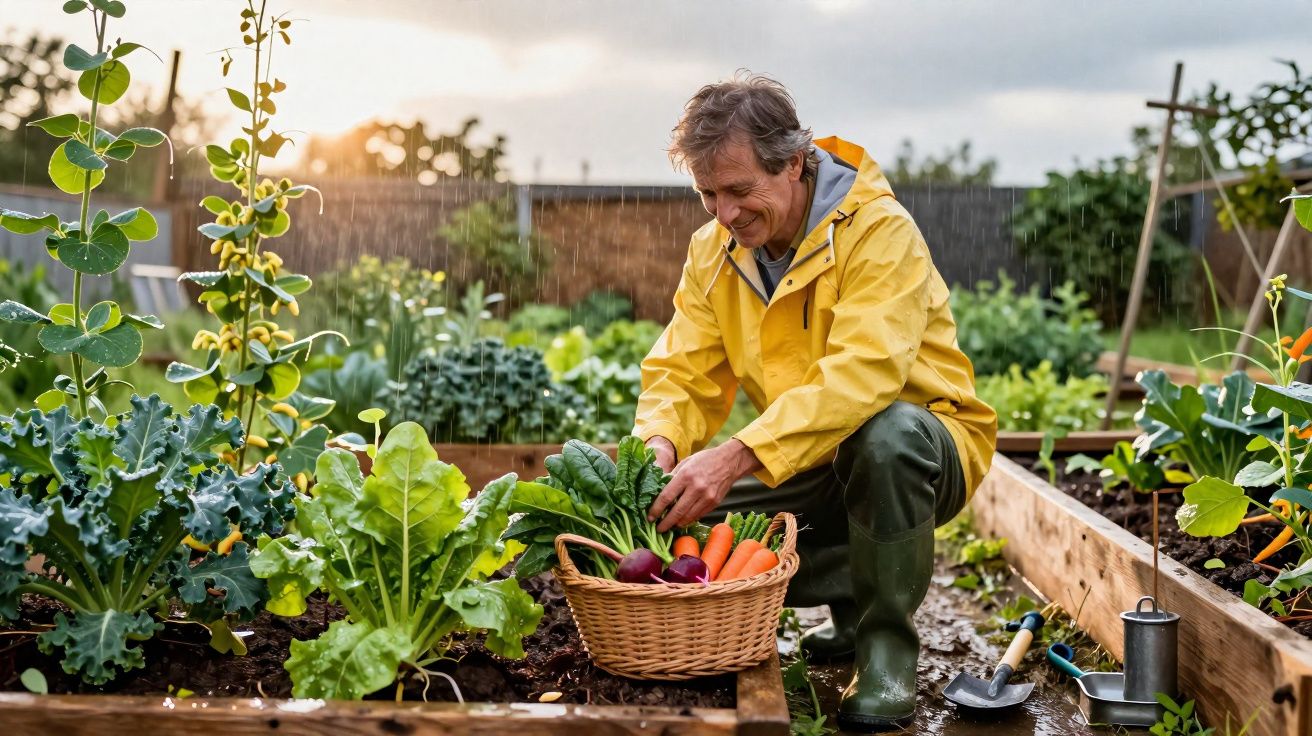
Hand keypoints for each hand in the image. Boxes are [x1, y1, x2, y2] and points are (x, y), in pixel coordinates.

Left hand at [647, 439, 761, 531]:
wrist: (730, 461)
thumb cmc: (705, 460)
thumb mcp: (685, 463)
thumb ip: (673, 477)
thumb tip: (659, 490)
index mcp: (685, 475)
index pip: (666, 497)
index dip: (656, 510)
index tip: (650, 517)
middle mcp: (696, 487)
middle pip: (676, 511)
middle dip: (665, 523)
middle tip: (658, 528)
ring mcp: (707, 497)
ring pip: (688, 517)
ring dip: (676, 523)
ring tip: (669, 525)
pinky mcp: (714, 503)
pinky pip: (698, 516)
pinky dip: (688, 520)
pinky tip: (682, 520)